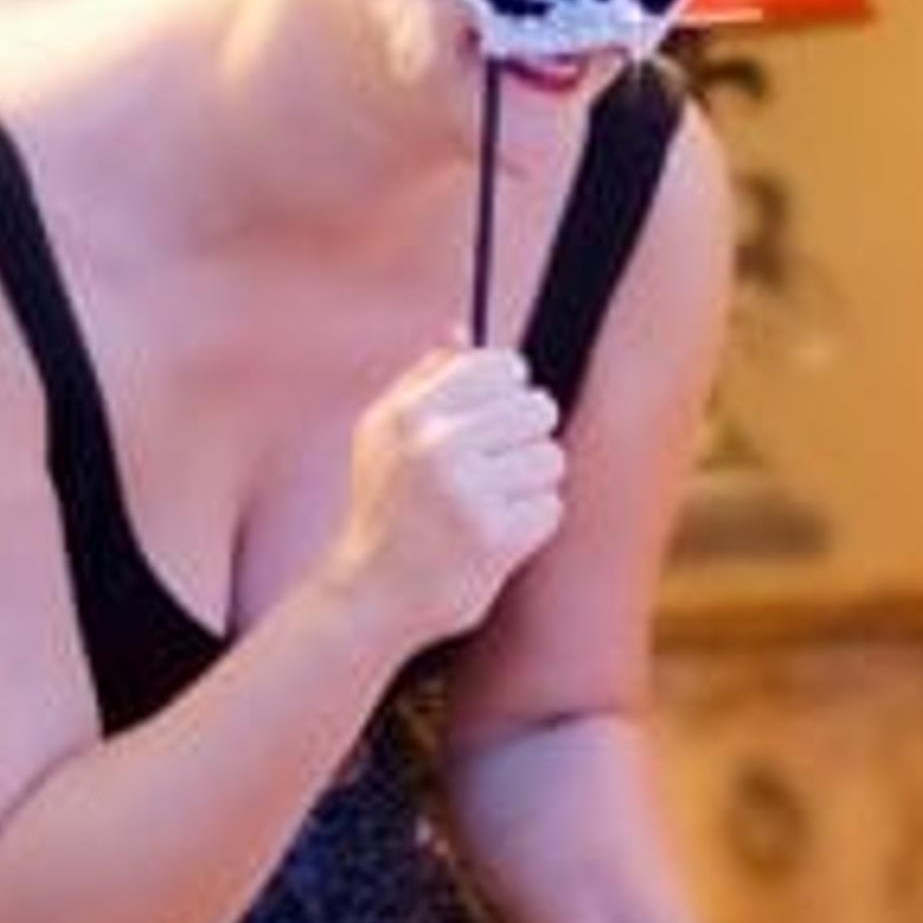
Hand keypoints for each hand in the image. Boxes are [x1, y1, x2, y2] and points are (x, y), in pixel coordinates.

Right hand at [323, 344, 564, 649]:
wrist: (371, 593)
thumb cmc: (384, 506)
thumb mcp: (383, 433)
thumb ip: (424, 379)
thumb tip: (463, 329)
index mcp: (411, 414)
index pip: (501, 367)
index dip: (511, 388)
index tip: (498, 413)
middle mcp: (437, 448)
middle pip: (538, 409)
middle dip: (526, 436)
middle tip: (497, 465)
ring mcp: (468, 495)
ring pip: (551, 458)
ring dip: (531, 482)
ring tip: (492, 502)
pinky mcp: (495, 540)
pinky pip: (551, 507)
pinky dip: (532, 522)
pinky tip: (496, 533)